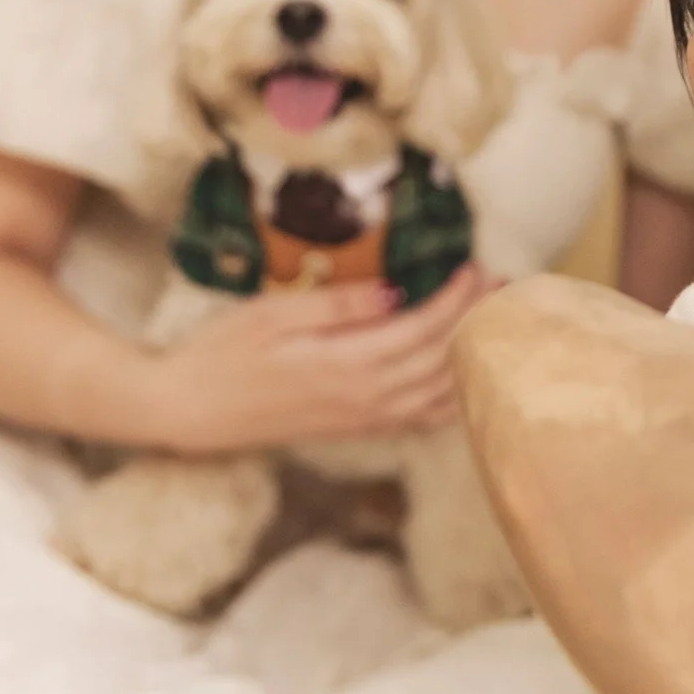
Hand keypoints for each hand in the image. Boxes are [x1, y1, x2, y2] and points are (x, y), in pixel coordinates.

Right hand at [145, 266, 497, 451]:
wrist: (190, 411)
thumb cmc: (222, 353)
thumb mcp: (273, 313)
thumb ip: (340, 304)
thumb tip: (400, 290)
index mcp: (348, 364)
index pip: (426, 328)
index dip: (459, 296)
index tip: (477, 265)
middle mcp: (366, 398)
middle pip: (445, 358)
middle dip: (479, 320)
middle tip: (504, 285)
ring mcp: (363, 418)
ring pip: (442, 394)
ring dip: (474, 356)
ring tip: (496, 322)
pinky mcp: (355, 429)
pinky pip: (421, 419)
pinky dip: (453, 398)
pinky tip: (465, 377)